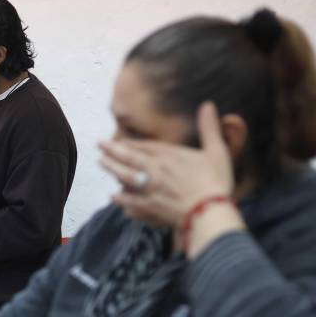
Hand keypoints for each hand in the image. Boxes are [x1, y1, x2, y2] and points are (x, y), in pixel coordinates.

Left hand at [99, 102, 235, 228]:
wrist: (208, 212)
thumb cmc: (215, 182)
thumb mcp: (217, 151)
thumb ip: (209, 128)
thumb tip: (208, 104)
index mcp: (169, 156)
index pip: (142, 146)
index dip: (127, 142)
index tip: (116, 139)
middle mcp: (154, 170)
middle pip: (128, 158)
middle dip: (112, 151)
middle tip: (99, 145)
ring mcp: (148, 189)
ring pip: (125, 177)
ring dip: (112, 169)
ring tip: (101, 163)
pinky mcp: (148, 207)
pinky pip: (130, 202)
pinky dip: (121, 199)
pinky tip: (113, 196)